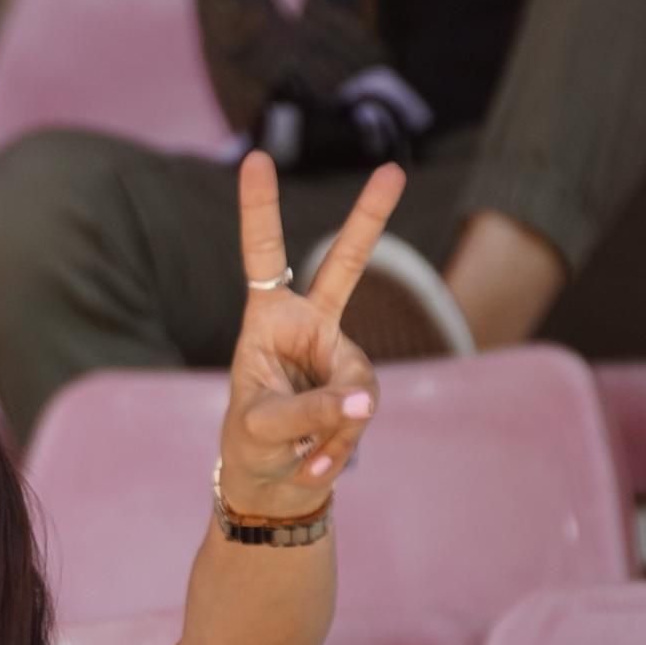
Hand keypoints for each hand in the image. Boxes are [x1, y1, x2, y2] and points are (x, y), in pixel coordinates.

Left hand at [218, 151, 403, 517]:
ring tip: (303, 456)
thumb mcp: (263, 429)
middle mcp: (307, 327)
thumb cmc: (252, 447)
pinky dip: (338, 448)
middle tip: (393, 171)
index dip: (259, 209)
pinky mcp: (359, 387)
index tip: (255, 158)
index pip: (263, 257)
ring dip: (332, 430)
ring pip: (356, 384)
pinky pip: (362, 414)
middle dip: (370, 220)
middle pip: (344, 267)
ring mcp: (339, 355)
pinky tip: (314, 465)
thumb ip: (309, 412)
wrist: (276, 486)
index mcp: (267, 320)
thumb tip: (363, 404)